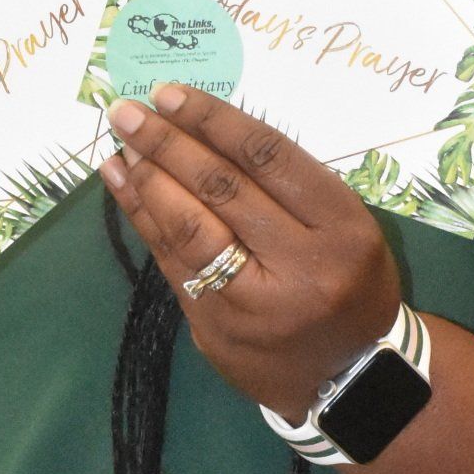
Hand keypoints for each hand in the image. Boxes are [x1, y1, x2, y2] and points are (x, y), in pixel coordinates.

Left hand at [100, 85, 401, 421]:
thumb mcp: (346, 226)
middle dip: (170, 143)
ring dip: (148, 178)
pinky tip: (123, 184)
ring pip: (191, 229)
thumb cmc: (349, 284)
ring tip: (122, 143)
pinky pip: (173, 263)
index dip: (214, 121)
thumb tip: (206, 130)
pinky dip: (144, 218)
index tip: (172, 96)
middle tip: (129, 111)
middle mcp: (301, 265)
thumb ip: (288, 186)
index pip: (269, 158)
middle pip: (224, 189)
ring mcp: (254, 303)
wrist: (351, 377)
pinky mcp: (217, 329)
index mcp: (342, 229)